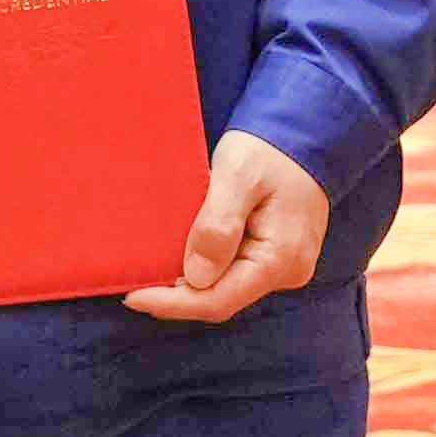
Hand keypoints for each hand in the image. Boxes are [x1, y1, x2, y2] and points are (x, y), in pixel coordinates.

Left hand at [126, 132, 330, 324]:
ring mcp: (283, 265)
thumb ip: (217, 226)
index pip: (220, 299)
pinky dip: (205, 269)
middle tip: (133, 287)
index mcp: (281, 258)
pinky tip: (178, 259)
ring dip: (189, 284)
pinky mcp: (274, 255)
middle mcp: (287, 271)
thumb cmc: (269, 149)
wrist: (302, 133)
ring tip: (149, 275)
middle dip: (177, 297)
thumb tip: (196, 277)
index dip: (174, 304)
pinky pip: (234, 272)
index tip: (134, 297)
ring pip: (227, 287)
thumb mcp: (237, 176)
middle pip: (223, 298)